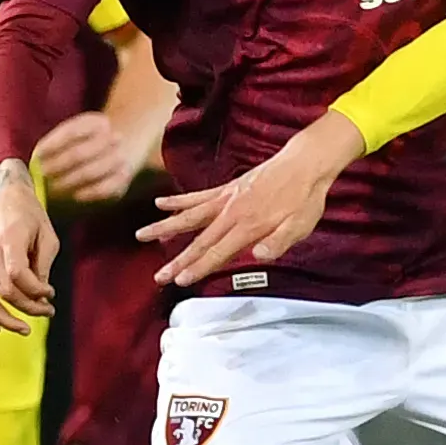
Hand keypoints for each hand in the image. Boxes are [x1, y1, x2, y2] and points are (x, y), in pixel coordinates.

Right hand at [0, 162, 59, 333]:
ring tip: (23, 329)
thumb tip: (41, 298)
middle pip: (2, 291)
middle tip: (47, 312)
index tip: (51, 294)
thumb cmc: (30, 216)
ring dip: (3, 320)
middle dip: (27, 308)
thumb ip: (43, 266)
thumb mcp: (47, 236)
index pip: (17, 275)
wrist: (2, 197)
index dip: (36, 290)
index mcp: (9, 237)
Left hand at [33, 109, 140, 204]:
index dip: (52, 146)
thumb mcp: (71, 137)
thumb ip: (53, 147)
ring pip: (90, 172)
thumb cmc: (83, 146)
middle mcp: (113, 136)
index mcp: (97, 121)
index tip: (36, 158)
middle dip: (56, 168)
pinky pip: (103, 189)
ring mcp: (120, 158)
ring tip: (52, 190)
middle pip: (79, 154)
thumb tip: (33, 165)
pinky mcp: (123, 179)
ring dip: (67, 183)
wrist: (118, 152)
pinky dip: (86, 193)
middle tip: (41, 178)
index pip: (71, 132)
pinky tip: (74, 196)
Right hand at [141, 113, 366, 288]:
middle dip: (177, 260)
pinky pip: (197, 196)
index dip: (198, 268)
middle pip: (199, 240)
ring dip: (164, 227)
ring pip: (189, 216)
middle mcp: (232, 212)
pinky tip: (160, 204)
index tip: (179, 281)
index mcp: (249, 226)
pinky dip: (178, 200)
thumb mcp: (301, 225)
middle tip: (158, 276)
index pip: (218, 252)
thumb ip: (279, 242)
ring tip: (141, 235)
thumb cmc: (305, 198)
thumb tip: (258, 255)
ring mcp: (226, 199)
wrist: (304, 163)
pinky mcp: (227, 189)